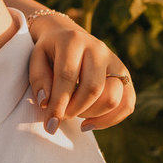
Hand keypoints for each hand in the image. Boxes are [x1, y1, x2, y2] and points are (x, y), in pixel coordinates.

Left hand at [27, 13, 135, 132]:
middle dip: (75, 110)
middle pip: (92, 88)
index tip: (50, 125)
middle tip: (61, 116)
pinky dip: (110, 120)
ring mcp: (115, 62)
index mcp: (74, 41)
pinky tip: (90, 123)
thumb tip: (46, 102)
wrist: (69, 37)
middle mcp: (98, 49)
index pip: (67, 77)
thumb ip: (39, 80)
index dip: (58, 104)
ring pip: (112, 98)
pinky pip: (127, 104)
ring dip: (91, 114)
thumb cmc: (50, 53)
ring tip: (75, 113)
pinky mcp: (125, 76)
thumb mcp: (36, 59)